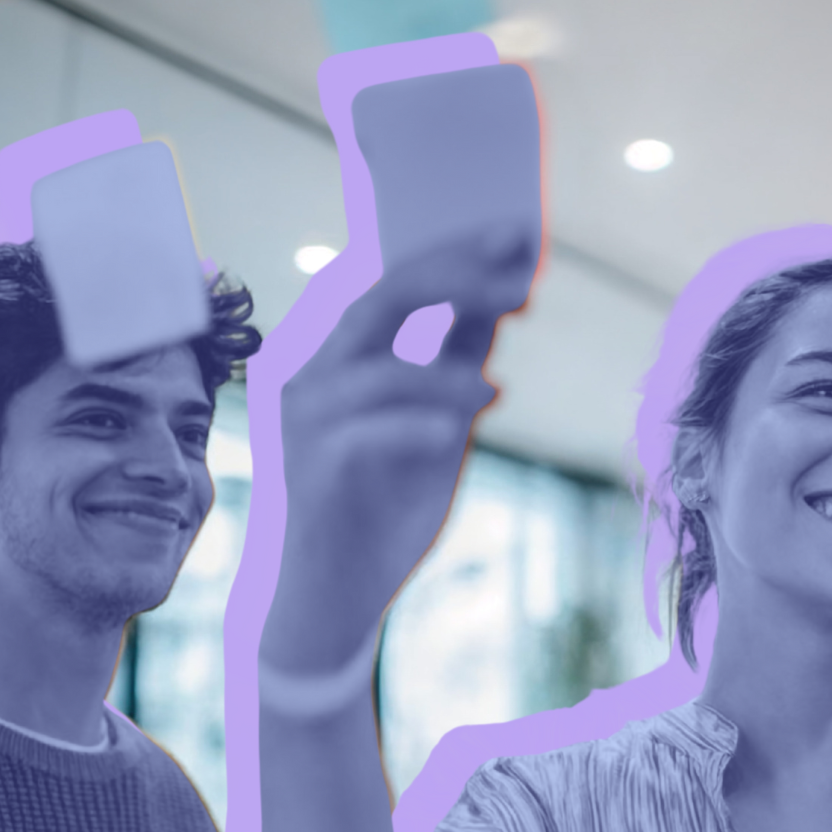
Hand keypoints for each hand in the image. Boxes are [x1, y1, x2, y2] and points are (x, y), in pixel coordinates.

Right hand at [267, 225, 533, 667]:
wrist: (341, 594)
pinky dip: (416, 423)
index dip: (458, 256)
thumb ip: (457, 364)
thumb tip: (499, 302)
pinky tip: (458, 429)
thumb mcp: (440, 425)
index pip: (397, 283)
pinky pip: (366, 432)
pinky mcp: (314, 468)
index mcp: (346, 357)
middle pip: (380, 301)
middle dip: (453, 281)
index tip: (522, 237)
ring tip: (492, 395)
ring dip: (442, 374)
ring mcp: (309, 421)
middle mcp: (317, 375)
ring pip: (376, 369)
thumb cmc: (386, 504)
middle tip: (520, 279)